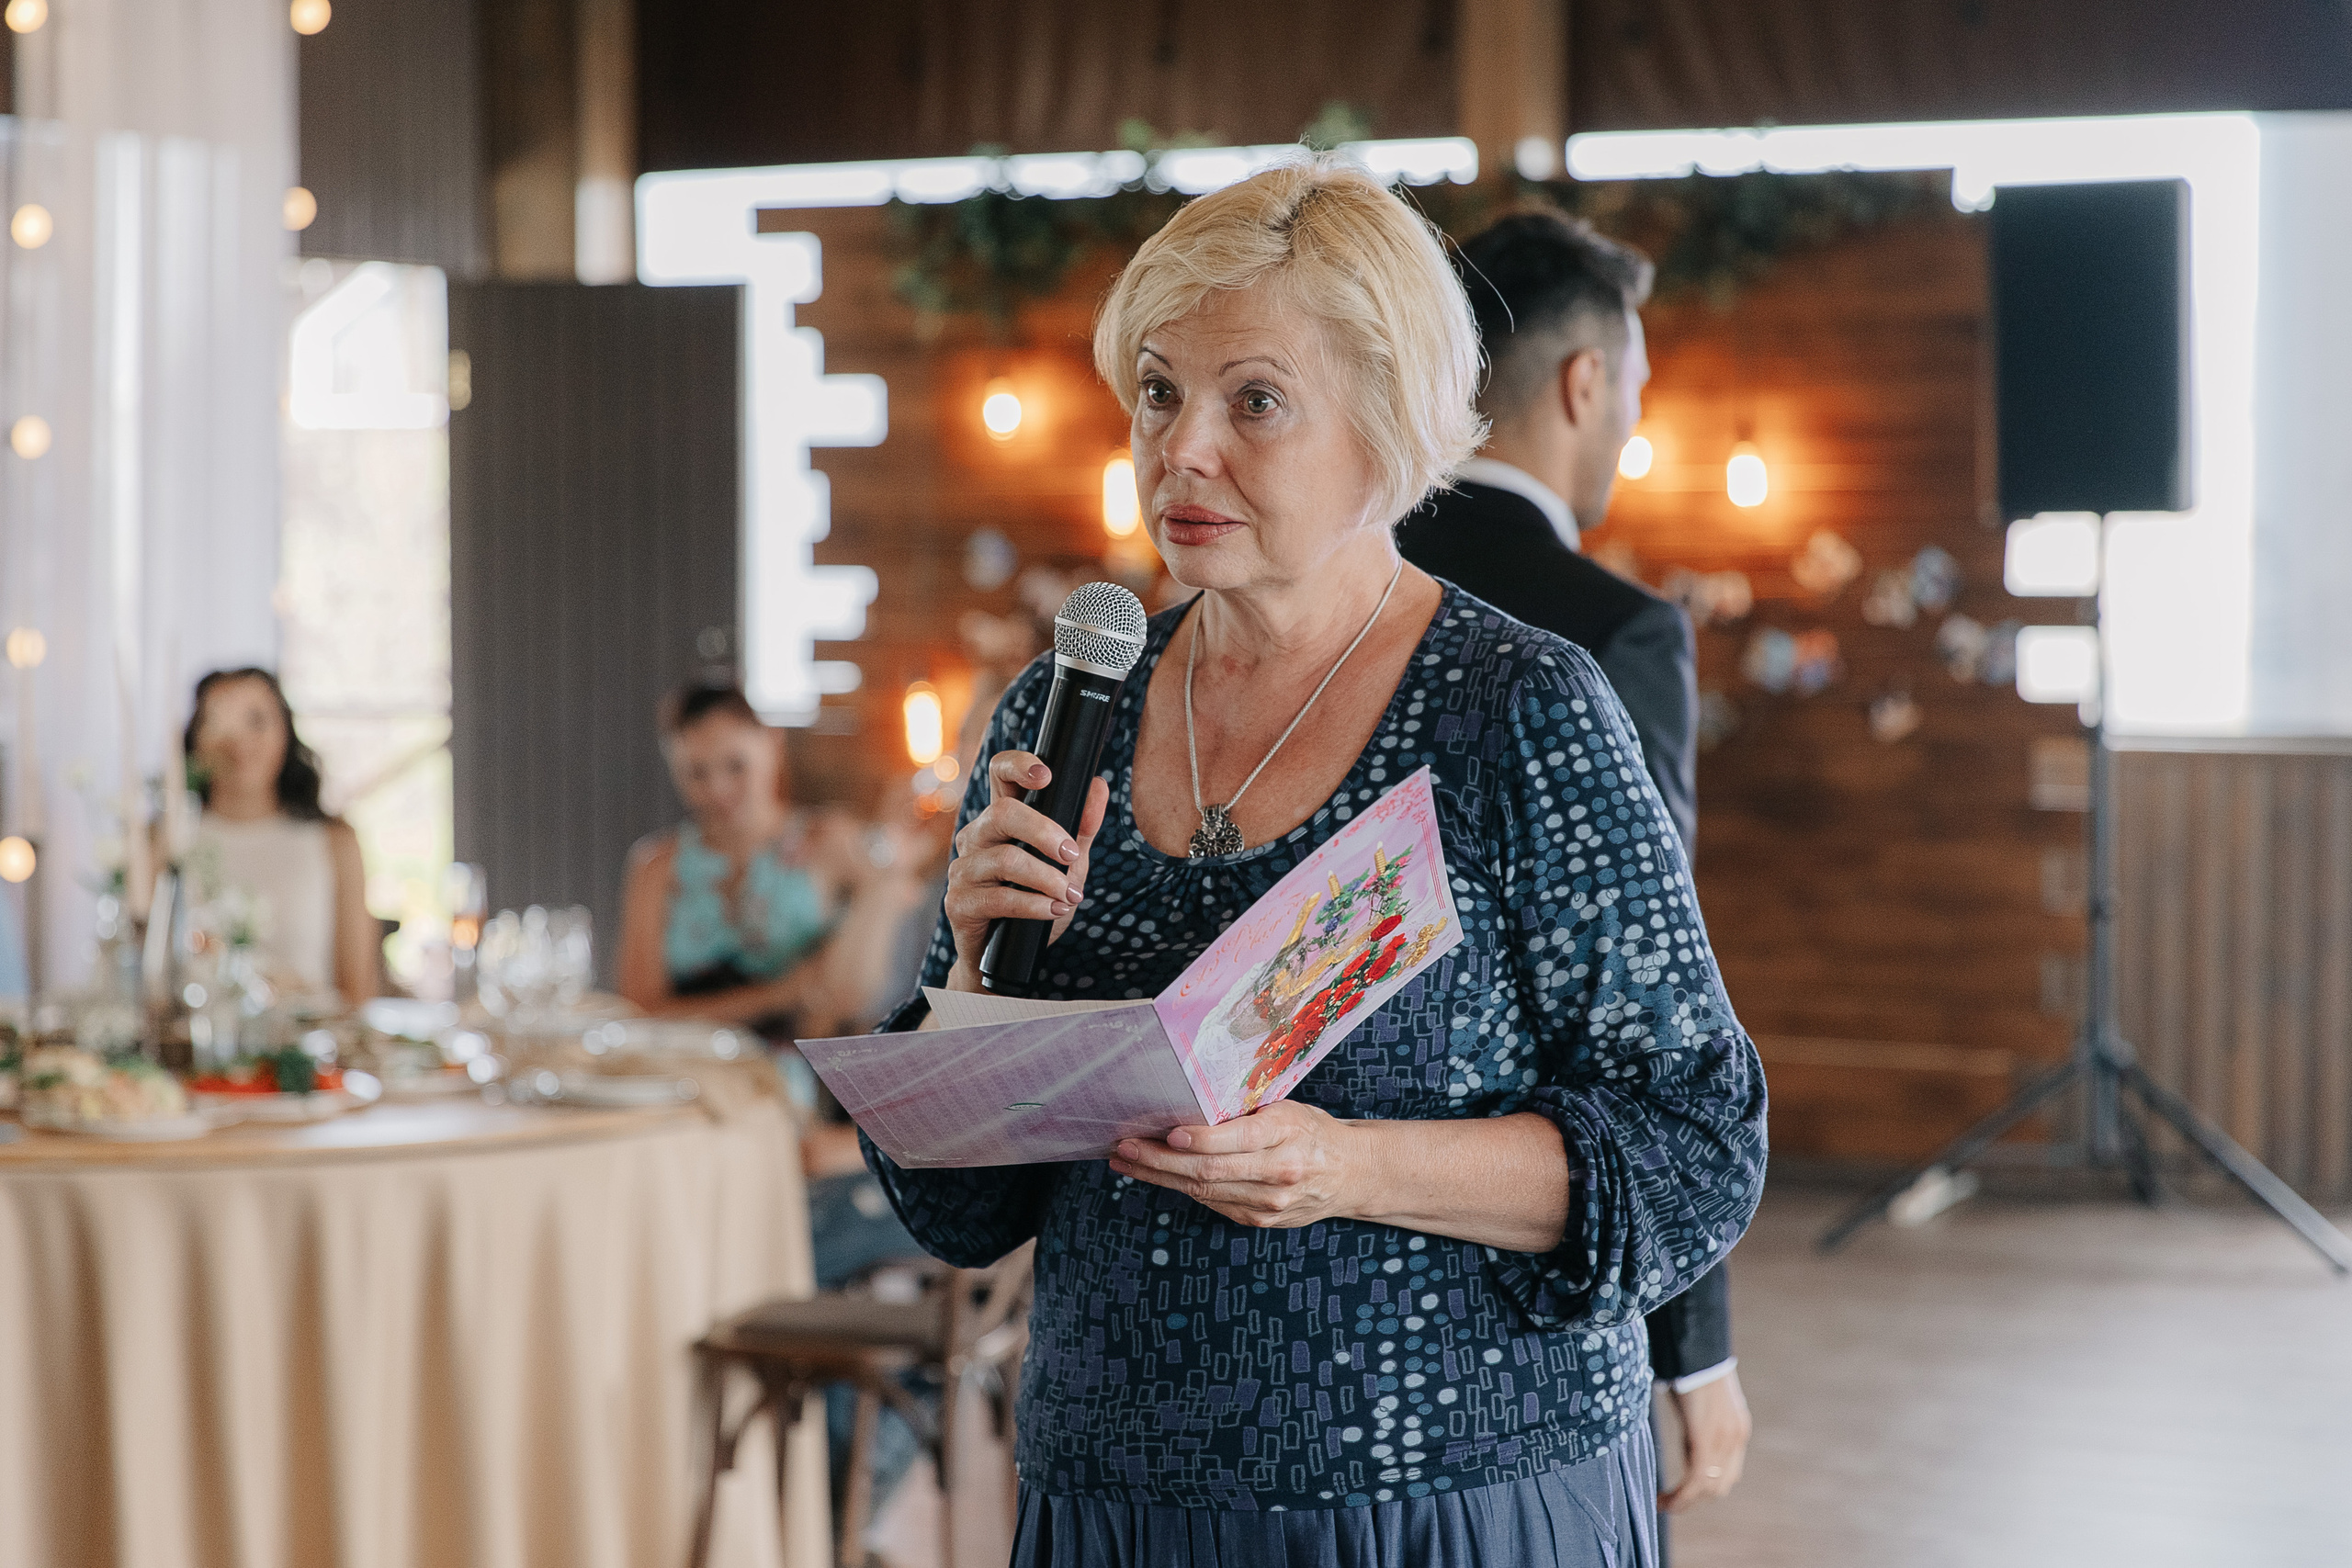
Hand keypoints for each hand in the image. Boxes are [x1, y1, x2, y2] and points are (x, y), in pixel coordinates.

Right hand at [942, 750, 1108, 988]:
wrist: (1007, 958)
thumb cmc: (1035, 901)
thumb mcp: (1068, 863)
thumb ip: (1082, 827)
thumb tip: (1099, 787)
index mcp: (1000, 819)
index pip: (999, 774)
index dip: (1018, 765)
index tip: (1046, 776)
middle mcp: (976, 837)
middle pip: (1003, 813)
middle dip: (1045, 832)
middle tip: (1072, 854)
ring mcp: (963, 870)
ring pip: (1005, 858)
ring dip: (1046, 877)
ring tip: (1070, 894)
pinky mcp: (959, 903)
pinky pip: (999, 898)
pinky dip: (1034, 905)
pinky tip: (1054, 910)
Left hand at [1108, 1101, 1366, 1228]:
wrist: (1351, 1174)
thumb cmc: (1312, 1131)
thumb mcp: (1288, 1108)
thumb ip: (1247, 1110)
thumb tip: (1190, 1102)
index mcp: (1289, 1135)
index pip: (1239, 1139)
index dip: (1201, 1140)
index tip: (1168, 1134)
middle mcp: (1279, 1173)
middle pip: (1211, 1170)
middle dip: (1160, 1161)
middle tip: (1125, 1147)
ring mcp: (1268, 1203)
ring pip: (1204, 1191)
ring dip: (1159, 1177)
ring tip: (1125, 1161)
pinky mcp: (1258, 1221)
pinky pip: (1212, 1203)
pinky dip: (1181, 1188)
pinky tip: (1157, 1175)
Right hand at [1660, 1369, 1750, 1512]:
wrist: (1696, 1347)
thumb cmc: (1692, 1367)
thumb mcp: (1701, 1401)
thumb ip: (1699, 1421)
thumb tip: (1686, 1432)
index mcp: (1737, 1428)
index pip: (1727, 1472)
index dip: (1704, 1487)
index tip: (1682, 1491)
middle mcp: (1736, 1438)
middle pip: (1720, 1486)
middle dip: (1695, 1497)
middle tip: (1670, 1498)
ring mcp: (1723, 1440)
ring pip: (1709, 1489)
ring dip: (1686, 1501)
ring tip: (1664, 1502)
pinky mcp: (1705, 1438)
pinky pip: (1695, 1480)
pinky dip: (1680, 1497)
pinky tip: (1663, 1499)